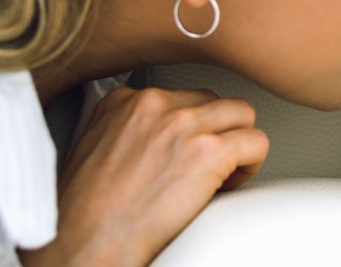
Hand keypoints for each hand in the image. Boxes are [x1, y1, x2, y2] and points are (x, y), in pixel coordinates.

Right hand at [20, 87, 268, 265]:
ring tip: (223, 173)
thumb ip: (130, 129)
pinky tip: (230, 183)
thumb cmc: (84, 213)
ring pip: (243, 113)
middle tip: (207, 166)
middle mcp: (155, 104)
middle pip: (215, 101)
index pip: (182, 95)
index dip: (190, 127)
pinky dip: (252, 164)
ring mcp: (183, 124)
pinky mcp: (207, 151)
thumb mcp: (94, 148)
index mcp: (124, 101)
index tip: (183, 151)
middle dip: (218, 133)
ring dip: (238, 144)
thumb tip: (163, 137)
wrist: (82, 245)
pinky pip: (257, 142)